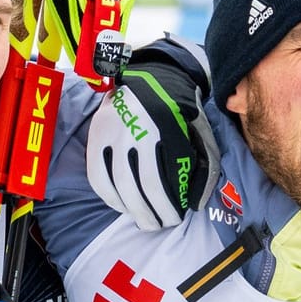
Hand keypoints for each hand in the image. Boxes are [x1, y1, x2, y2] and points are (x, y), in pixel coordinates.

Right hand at [85, 44, 217, 228]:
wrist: (151, 76)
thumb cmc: (180, 110)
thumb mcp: (199, 130)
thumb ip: (203, 162)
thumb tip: (197, 202)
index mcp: (167, 127)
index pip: (165, 178)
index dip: (169, 205)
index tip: (176, 218)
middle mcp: (137, 130)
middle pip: (142, 184)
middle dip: (152, 212)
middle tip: (160, 225)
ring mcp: (114, 132)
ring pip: (119, 182)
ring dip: (132, 209)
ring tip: (144, 221)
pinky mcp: (97, 134)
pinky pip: (97, 175)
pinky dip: (109, 196)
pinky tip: (122, 206)